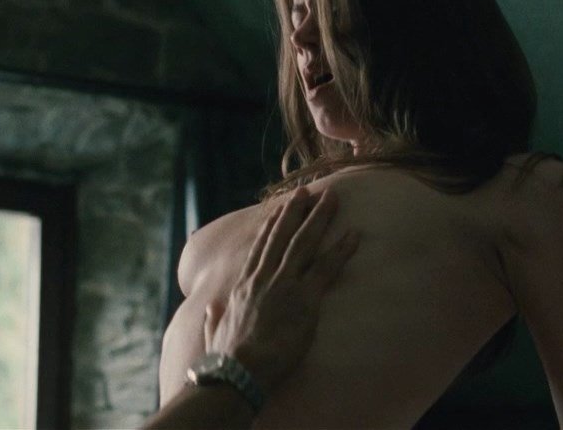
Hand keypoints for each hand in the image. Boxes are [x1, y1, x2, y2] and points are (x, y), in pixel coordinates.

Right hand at [201, 185, 361, 393]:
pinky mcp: (304, 300)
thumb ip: (212, 317)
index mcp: (242, 287)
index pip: (260, 249)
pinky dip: (341, 250)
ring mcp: (284, 286)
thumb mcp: (212, 333)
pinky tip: (354, 235)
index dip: (271, 227)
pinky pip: (326, 268)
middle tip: (308, 191)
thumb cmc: (223, 360)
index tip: (280, 210)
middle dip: (296, 211)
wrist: (237, 372)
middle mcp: (263, 279)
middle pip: (283, 237)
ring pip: (304, 243)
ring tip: (332, 199)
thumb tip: (209, 306)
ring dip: (319, 218)